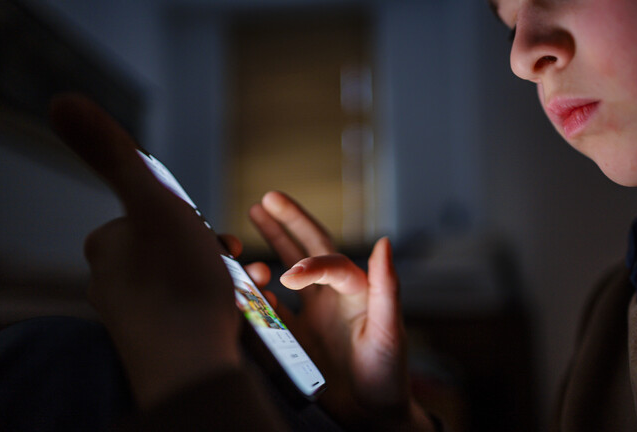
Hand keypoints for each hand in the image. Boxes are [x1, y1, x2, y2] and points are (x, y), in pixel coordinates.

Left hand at [49, 95, 247, 408]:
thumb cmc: (177, 284)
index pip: (155, 212)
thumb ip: (115, 155)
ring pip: (183, 278)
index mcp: (107, 246)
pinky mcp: (158, 341)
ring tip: (239, 289)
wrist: (192, 367)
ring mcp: (134, 316)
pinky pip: (187, 309)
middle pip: (171, 245)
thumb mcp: (154, 204)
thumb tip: (62, 101)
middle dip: (206, 248)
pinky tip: (226, 312)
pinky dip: (210, 304)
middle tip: (230, 262)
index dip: (191, 218)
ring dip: (215, 276)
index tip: (215, 234)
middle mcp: (111, 283)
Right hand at [250, 192, 433, 430]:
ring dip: (269, 248)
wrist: (373, 413)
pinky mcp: (298, 337)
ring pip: (284, 273)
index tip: (288, 276)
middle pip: (306, 249)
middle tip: (265, 199)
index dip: (308, 262)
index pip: (328, 259)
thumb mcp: (389, 329)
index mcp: (355, 289)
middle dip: (286, 223)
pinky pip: (272, 311)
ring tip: (249, 230)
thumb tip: (384, 241)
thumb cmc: (389, 372)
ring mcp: (313, 315)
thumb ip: (387, 286)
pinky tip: (247, 285)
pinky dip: (257, 297)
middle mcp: (332, 296)